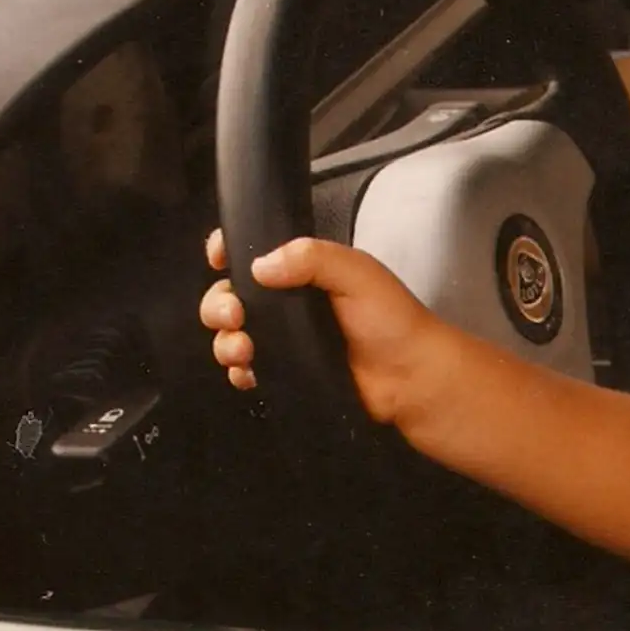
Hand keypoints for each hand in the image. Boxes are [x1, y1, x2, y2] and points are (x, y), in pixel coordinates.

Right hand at [198, 228, 442, 427]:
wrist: (411, 378)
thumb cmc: (393, 320)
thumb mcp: (357, 273)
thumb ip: (312, 257)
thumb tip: (259, 266)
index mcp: (303, 270)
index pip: (253, 252)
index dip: (228, 252)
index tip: (219, 258)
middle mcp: (287, 303)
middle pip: (229, 296)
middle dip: (218, 304)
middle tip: (234, 315)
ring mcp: (284, 341)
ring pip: (231, 335)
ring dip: (225, 341)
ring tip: (243, 348)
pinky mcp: (285, 374)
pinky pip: (245, 371)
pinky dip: (238, 372)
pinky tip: (249, 371)